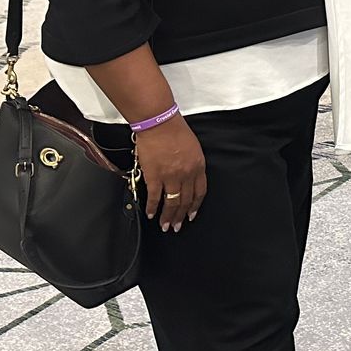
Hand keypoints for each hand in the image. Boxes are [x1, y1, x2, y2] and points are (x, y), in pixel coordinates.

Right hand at [136, 116, 206, 230]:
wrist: (159, 123)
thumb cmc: (175, 131)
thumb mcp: (193, 148)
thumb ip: (192, 164)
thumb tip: (187, 177)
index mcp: (198, 167)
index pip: (199, 192)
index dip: (195, 206)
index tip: (191, 215)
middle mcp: (186, 174)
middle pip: (185, 201)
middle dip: (181, 216)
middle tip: (177, 226)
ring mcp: (170, 177)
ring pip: (171, 202)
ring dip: (168, 216)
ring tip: (165, 226)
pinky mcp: (154, 176)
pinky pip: (154, 197)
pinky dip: (151, 207)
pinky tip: (150, 214)